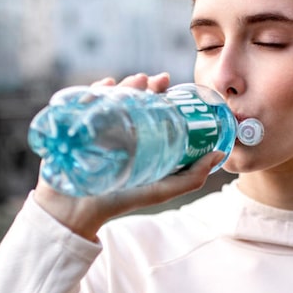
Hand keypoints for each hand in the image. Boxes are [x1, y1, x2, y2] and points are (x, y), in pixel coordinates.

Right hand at [33, 72, 223, 240]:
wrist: (77, 212)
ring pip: (108, 98)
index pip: (148, 110)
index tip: (167, 83)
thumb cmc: (119, 201)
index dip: (158, 94)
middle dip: (141, 84)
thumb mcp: (161, 190)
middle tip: (151, 79)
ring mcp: (93, 128)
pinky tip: (105, 85)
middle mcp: (116, 131)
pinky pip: (81, 103)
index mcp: (136, 141)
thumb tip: (219, 153)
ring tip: (134, 80)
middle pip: (129, 100)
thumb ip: (191, 177)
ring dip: (122, 85)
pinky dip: (93, 90)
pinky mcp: (72, 128)